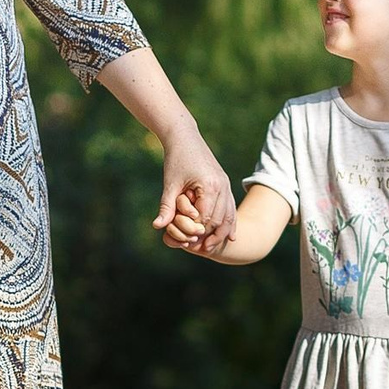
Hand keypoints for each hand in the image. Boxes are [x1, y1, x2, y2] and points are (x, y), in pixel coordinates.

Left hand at [155, 135, 233, 252]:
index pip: (206, 218)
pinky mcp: (225, 183)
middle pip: (220, 219)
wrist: (185, 137)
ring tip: (212, 247)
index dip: (198, 232)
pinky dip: (231, 222)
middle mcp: (222, 186)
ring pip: (230, 215)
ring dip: (223, 232)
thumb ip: (166, 206)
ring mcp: (226, 184)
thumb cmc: (175, 159)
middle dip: (212, 236)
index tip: (189, 243)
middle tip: (203, 250)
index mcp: (209, 186)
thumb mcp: (170, 183)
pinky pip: (231, 207)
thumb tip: (157, 226)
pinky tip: (230, 236)